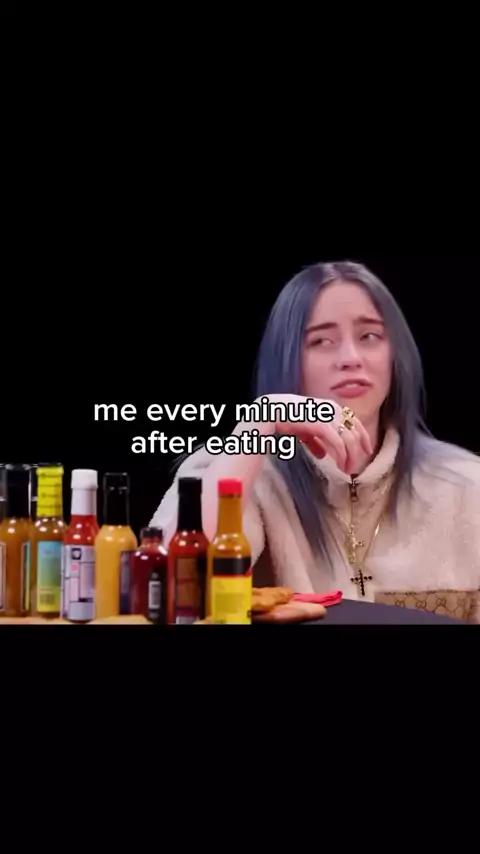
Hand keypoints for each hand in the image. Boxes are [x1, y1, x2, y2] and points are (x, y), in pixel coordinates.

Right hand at [258, 393, 372, 474]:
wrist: (272, 412)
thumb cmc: (287, 417)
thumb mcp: (305, 429)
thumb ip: (315, 439)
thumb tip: (323, 454)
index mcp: (331, 407)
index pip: (354, 422)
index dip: (363, 436)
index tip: (367, 450)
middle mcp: (333, 409)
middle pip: (355, 431)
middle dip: (357, 450)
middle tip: (354, 467)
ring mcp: (328, 417)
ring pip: (348, 439)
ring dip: (350, 456)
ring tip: (347, 470)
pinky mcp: (321, 425)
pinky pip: (338, 443)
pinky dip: (342, 455)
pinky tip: (340, 465)